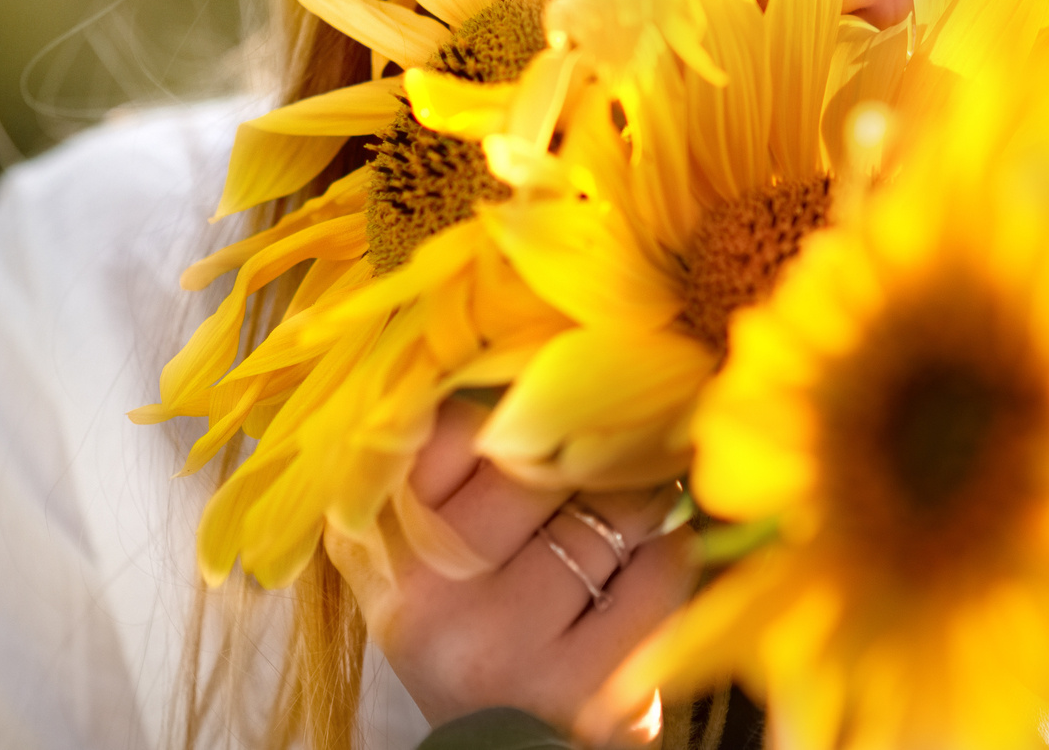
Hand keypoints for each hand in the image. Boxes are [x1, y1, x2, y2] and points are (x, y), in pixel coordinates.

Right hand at [332, 400, 695, 740]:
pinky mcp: (577, 692)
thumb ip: (461, 470)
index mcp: (376, 549)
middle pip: (537, 461)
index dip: (512, 404)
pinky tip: (658, 560)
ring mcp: (499, 645)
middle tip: (621, 442)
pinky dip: (672, 555)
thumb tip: (545, 355)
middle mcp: (424, 597)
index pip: (445, 425)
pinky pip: (656, 574)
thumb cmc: (479, 628)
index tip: (546, 410)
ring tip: (642, 502)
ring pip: (606, 511)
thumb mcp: (437, 555)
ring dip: (643, 498)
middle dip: (593, 446)